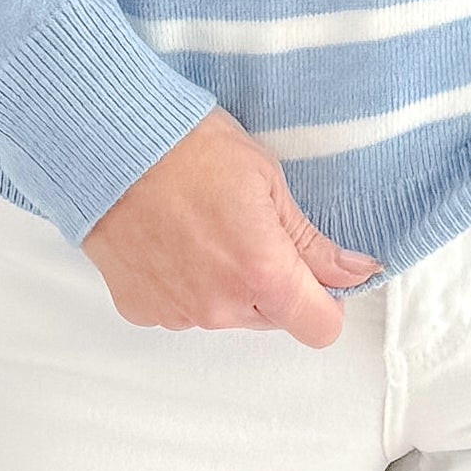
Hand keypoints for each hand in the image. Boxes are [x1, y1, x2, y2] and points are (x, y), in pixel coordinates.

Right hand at [81, 105, 381, 345]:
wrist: (112, 143)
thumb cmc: (190, 147)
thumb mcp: (267, 179)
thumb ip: (312, 241)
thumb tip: (357, 270)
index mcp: (261, 274)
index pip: (319, 327)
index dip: (326, 299)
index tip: (316, 271)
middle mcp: (220, 307)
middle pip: (271, 317)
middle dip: (271, 282)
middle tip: (248, 225)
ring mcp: (177, 314)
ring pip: (225, 313)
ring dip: (225, 283)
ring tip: (202, 224)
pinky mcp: (141, 310)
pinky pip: (182, 309)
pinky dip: (184, 282)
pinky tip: (171, 237)